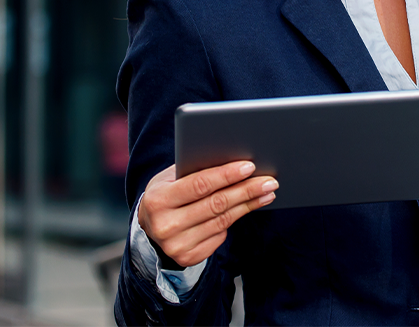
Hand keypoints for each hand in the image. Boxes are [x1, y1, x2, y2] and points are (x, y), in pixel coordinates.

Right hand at [138, 161, 276, 267]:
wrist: (150, 228)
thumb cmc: (166, 194)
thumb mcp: (170, 178)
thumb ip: (194, 170)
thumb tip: (233, 160)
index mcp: (158, 200)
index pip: (199, 185)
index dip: (227, 175)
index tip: (250, 166)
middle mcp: (165, 225)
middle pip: (216, 204)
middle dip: (246, 190)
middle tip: (269, 181)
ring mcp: (177, 245)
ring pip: (222, 220)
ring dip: (248, 205)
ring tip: (266, 193)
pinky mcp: (189, 257)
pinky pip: (220, 235)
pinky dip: (234, 219)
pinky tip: (247, 207)